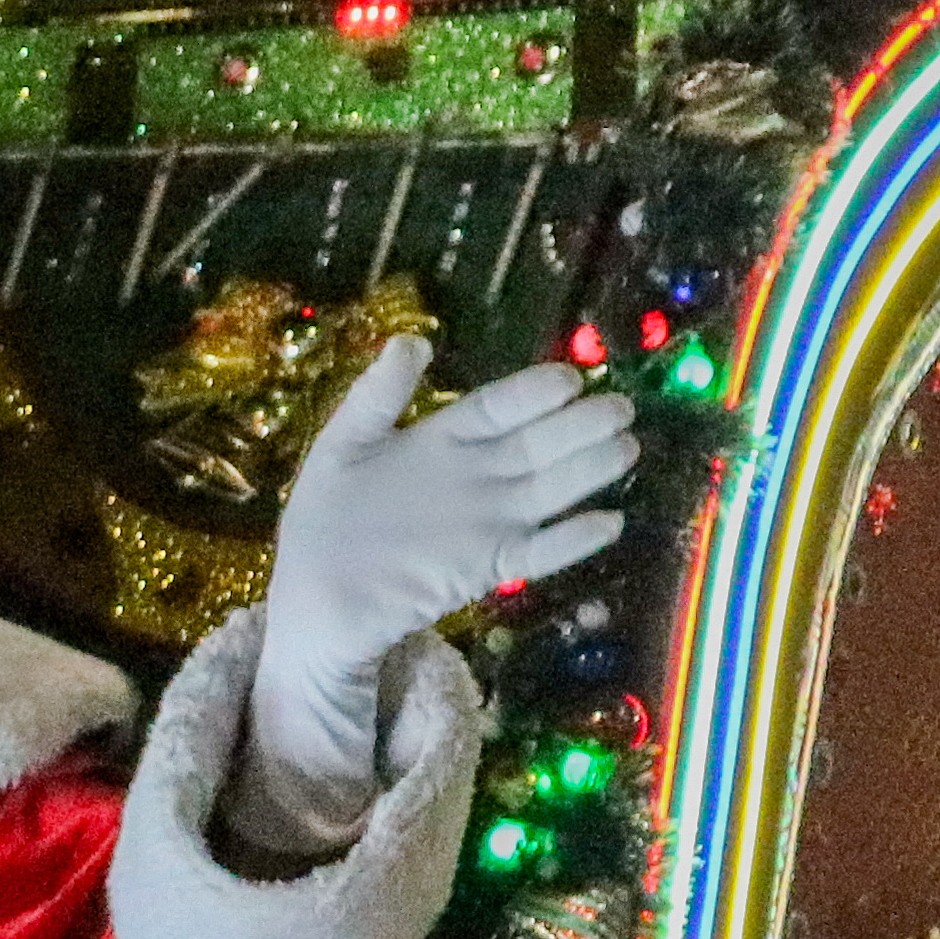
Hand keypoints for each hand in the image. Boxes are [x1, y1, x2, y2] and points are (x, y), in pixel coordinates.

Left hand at [261, 334, 639, 701]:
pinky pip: (535, 552)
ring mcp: (483, 523)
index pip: (496, 408)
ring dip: (588, 471)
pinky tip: (606, 523)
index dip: (531, 393)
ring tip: (626, 448)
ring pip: (546, 491)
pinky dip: (570, 541)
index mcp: (441, 439)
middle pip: (535, 445)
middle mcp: (473, 476)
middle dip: (579, 426)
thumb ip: (378, 394)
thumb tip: (413, 340)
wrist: (312, 598)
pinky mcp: (484, 568)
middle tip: (620, 407)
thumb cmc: (324, 519)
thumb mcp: (343, 444)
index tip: (569, 378)